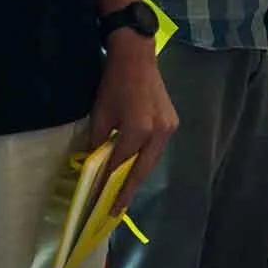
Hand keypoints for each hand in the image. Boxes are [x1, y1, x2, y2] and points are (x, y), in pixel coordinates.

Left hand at [90, 32, 178, 212]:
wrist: (137, 56)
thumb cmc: (114, 83)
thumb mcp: (100, 114)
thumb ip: (99, 143)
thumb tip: (95, 164)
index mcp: (138, 131)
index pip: (120, 165)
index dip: (108, 185)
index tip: (100, 205)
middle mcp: (158, 133)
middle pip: (141, 170)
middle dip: (127, 191)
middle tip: (115, 210)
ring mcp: (168, 129)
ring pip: (151, 161)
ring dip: (136, 176)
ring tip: (123, 193)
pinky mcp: (172, 123)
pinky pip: (156, 149)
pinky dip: (144, 161)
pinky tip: (134, 168)